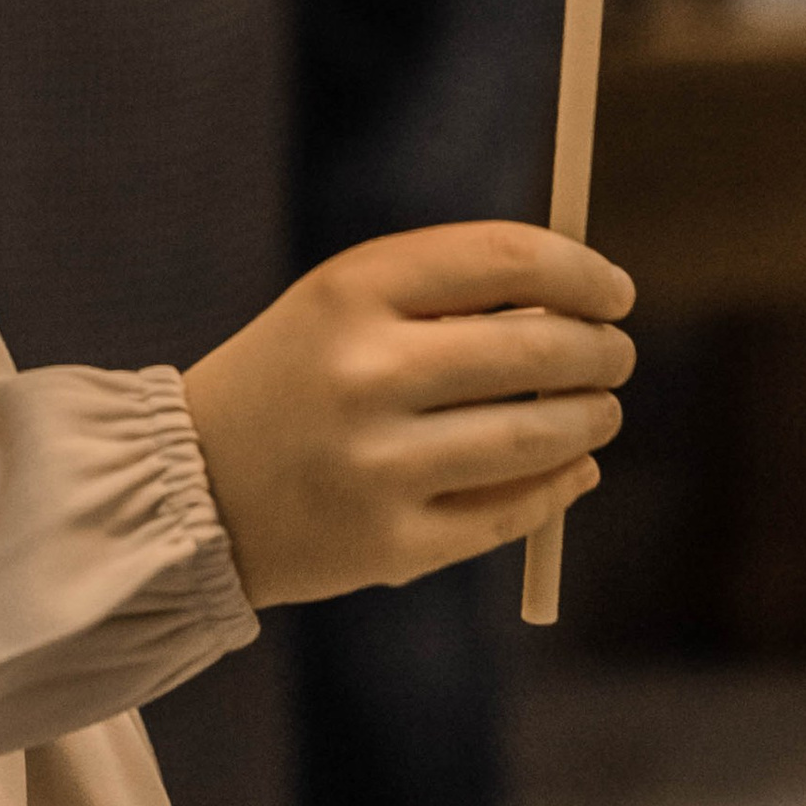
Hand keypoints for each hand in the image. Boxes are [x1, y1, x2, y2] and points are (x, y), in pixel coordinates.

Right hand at [182, 224, 634, 608]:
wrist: (190, 488)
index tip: (614, 292)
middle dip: (602, 351)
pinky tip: (570, 470)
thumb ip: (448, 292)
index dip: (581, 272)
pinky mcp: (390, 546)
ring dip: (593, 420)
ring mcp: (379, 467)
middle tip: (615, 356)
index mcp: (350, 293)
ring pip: (541, 436)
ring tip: (598, 413)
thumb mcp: (342, 306)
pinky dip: (559, 487)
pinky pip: (514, 513)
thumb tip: (583, 302)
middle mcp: (365, 374)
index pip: (507, 259)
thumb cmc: (294, 377)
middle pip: (540, 347)